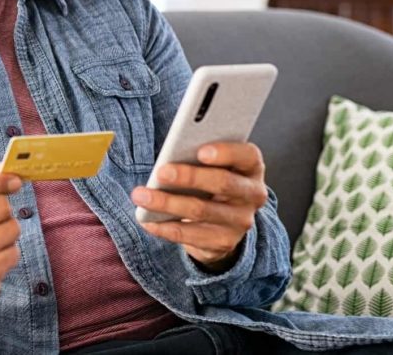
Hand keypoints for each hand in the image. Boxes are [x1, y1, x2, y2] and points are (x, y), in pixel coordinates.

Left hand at [130, 142, 268, 269]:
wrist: (220, 223)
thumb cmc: (208, 182)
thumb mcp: (210, 167)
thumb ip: (197, 157)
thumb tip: (170, 157)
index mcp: (250, 168)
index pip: (247, 156)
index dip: (226, 152)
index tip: (200, 151)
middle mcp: (252, 194)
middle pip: (223, 183)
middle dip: (189, 177)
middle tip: (160, 173)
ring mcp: (240, 221)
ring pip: (201, 210)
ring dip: (167, 203)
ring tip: (140, 195)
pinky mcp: (224, 242)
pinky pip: (190, 235)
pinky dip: (165, 227)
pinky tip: (146, 220)